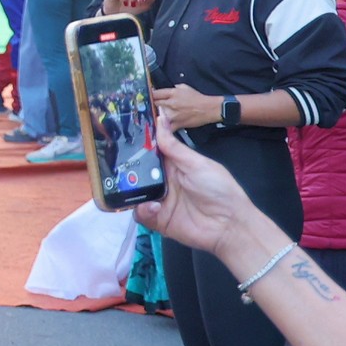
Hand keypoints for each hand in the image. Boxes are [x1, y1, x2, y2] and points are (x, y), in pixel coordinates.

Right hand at [132, 115, 273, 264]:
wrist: (229, 225)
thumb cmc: (219, 190)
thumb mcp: (197, 164)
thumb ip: (174, 146)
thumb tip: (160, 119)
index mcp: (173, 165)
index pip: (149, 152)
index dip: (135, 145)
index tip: (119, 136)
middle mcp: (162, 181)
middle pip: (136, 172)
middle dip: (125, 169)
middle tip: (116, 165)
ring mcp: (158, 200)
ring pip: (134, 192)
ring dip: (131, 190)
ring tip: (135, 189)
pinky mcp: (157, 219)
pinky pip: (140, 213)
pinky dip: (142, 210)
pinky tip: (154, 207)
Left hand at [154, 82, 222, 128]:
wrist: (209, 109)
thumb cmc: (198, 98)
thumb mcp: (185, 87)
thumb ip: (173, 88)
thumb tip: (166, 91)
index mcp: (172, 93)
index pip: (155, 93)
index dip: (150, 95)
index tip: (149, 97)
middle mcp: (170, 103)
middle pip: (154, 104)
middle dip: (153, 105)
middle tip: (152, 106)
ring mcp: (173, 115)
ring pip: (157, 115)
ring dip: (157, 116)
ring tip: (156, 116)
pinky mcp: (177, 124)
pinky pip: (166, 127)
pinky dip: (163, 127)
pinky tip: (161, 126)